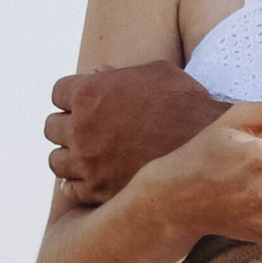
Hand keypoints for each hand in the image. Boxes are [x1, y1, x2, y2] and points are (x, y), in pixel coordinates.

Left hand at [49, 61, 224, 202]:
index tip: (84, 104)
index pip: (58, 92)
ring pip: (56, 161)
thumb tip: (97, 71)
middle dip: (67, 127)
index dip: (72, 97)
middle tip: (86, 131)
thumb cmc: (188, 105)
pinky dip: (79, 183)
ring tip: (87, 157)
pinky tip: (95, 178)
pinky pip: (71, 189)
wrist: (210, 150)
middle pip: (51, 127)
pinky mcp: (98, 190)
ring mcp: (87, 162)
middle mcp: (81, 127)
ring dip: (69, 157)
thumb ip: (122, 73)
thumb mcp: (158, 74)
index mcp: (90, 92)